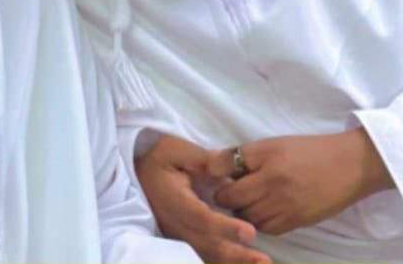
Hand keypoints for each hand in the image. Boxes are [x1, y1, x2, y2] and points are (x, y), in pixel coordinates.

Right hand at [136, 134, 271, 262]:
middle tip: (264, 259)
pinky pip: (203, 255)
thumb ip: (203, 160)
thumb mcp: (178, 150)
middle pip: (206, 244)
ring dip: (234, 261)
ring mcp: (176, 235)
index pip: (201, 218)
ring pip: (206, 254)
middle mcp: (173, 223)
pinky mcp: (181, 239)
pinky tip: (245, 262)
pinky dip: (224, 260)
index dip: (225, 227)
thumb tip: (227, 171)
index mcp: (173, 200)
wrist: (138, 169)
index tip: (250, 232)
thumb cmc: (159, 156)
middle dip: (236, 254)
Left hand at [208, 128, 393, 235]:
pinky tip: (263, 212)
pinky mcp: (296, 221)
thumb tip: (212, 163)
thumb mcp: (274, 144)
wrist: (348, 165)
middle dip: (224, 196)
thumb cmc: (308, 150)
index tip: (215, 176)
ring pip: (246, 216)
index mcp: (266, 155)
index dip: (216, 172)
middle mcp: (272, 180)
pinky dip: (260, 222)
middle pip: (231, 196)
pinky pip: (267, 228)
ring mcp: (285, 204)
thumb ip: (244, 155)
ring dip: (241, 211)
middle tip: (227, 191)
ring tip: (246, 201)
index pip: (225, 165)